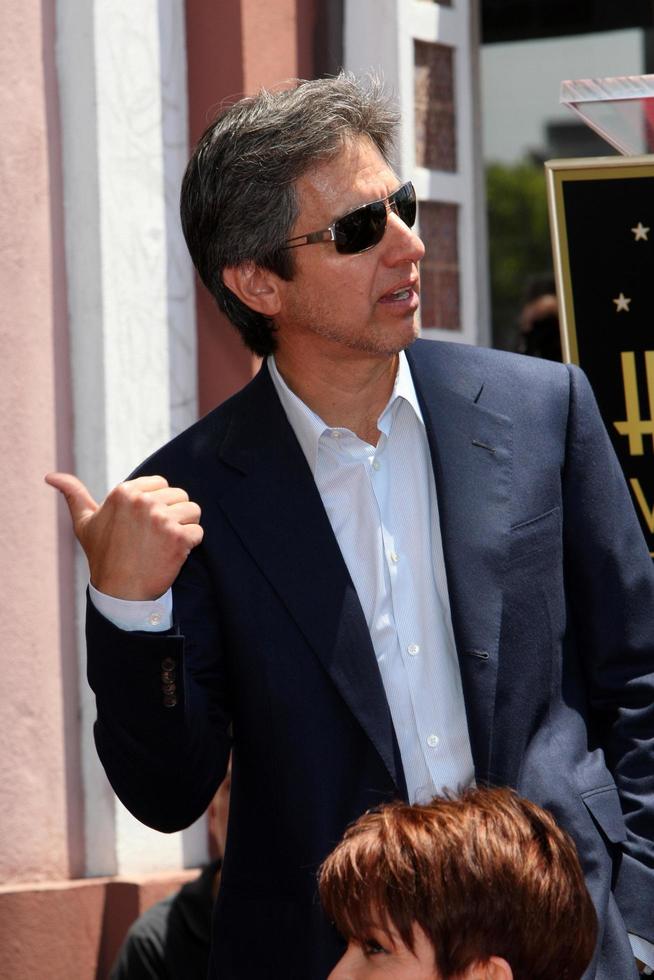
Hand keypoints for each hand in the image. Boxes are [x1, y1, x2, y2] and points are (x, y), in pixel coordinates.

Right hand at [45, 472, 202, 599]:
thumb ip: (73, 494)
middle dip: (174, 514)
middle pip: (180, 495)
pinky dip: (191, 545)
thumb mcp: (85, 523)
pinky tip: (172, 555)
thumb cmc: (103, 556)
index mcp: (124, 491)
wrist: (120, 593)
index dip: (159, 503)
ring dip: (185, 528)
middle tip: (155, 537)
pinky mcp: (178, 537)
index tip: (145, 523)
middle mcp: (143, 501)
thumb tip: (50, 476)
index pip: (162, 483)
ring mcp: (162, 519)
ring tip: (165, 544)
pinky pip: (199, 532)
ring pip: (193, 511)